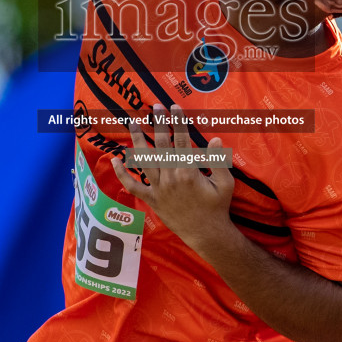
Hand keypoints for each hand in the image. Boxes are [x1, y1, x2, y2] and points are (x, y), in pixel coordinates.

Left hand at [111, 104, 236, 257]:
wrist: (206, 234)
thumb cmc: (218, 207)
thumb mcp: (226, 184)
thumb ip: (219, 160)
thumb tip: (216, 139)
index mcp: (188, 172)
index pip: (182, 140)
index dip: (178, 121)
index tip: (173, 107)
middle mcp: (170, 178)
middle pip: (162, 145)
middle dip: (158, 124)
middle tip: (154, 107)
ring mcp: (158, 189)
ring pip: (144, 160)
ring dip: (138, 140)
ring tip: (133, 123)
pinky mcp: (151, 200)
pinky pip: (133, 186)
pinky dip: (122, 174)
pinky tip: (115, 159)